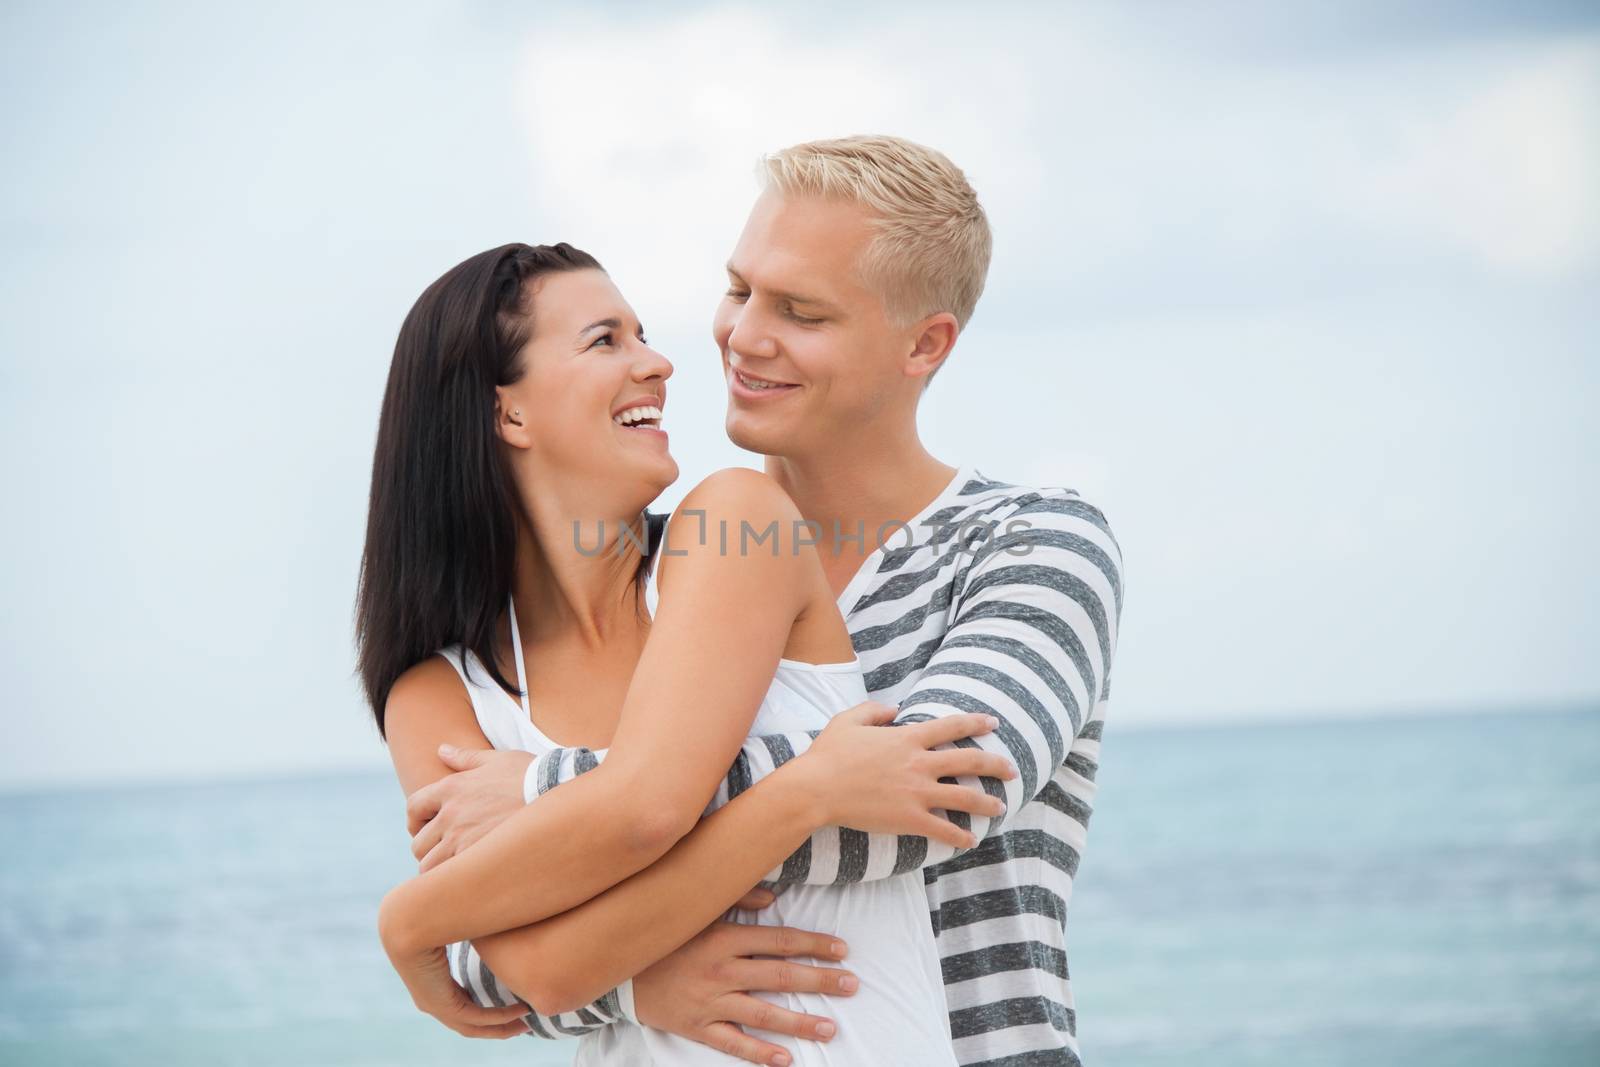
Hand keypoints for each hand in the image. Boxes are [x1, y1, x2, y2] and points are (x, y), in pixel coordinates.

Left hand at [377, 891, 531, 1038]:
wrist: (408, 922)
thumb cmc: (427, 917)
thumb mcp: (452, 927)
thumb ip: (465, 927)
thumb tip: (480, 911)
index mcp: (430, 987)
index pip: (459, 1007)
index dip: (482, 1012)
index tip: (506, 1008)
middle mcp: (430, 1002)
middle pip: (468, 1026)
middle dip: (497, 1028)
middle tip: (522, 1027)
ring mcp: (435, 1006)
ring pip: (474, 1028)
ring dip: (502, 1029)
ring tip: (525, 1026)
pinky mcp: (443, 1004)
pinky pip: (478, 1018)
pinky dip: (500, 1017)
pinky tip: (519, 1011)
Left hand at [405, 744, 532, 870]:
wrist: (558, 793)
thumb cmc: (530, 774)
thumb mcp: (497, 759)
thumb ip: (465, 757)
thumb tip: (442, 750)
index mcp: (451, 788)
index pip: (413, 807)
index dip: (415, 821)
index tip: (426, 828)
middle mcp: (451, 815)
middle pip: (418, 844)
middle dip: (429, 849)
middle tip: (447, 851)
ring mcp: (463, 840)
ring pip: (429, 867)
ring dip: (439, 869)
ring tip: (458, 868)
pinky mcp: (479, 859)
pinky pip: (451, 879)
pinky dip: (455, 881)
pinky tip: (470, 878)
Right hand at [632, 886, 857, 1066]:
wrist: (616, 968)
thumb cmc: (664, 935)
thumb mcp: (696, 909)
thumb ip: (735, 898)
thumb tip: (773, 897)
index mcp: (723, 938)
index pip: (780, 941)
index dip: (814, 944)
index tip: (842, 950)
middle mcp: (720, 970)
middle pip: (780, 976)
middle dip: (819, 980)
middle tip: (851, 985)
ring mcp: (709, 1002)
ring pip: (763, 1013)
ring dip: (799, 1021)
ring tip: (831, 1027)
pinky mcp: (696, 1027)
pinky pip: (732, 1044)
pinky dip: (759, 1053)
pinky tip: (786, 1059)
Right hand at [799, 701, 1017, 847]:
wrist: (816, 788)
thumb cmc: (829, 754)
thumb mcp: (849, 719)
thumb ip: (875, 710)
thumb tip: (894, 709)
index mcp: (907, 738)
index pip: (952, 727)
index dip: (976, 723)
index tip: (993, 724)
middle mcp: (919, 763)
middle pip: (969, 761)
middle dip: (996, 765)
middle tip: (1012, 770)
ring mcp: (917, 793)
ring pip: (965, 798)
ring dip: (987, 803)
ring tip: (1001, 807)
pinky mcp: (909, 819)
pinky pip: (943, 829)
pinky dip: (960, 836)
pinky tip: (971, 840)